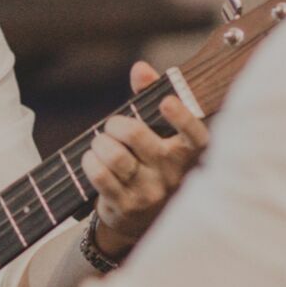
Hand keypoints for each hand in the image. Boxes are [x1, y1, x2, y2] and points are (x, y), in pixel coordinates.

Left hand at [82, 61, 210, 255]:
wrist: (143, 217)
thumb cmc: (151, 162)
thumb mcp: (158, 132)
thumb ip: (151, 97)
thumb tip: (140, 68)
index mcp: (189, 154)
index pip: (195, 136)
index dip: (182, 118)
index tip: (166, 102)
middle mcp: (174, 174)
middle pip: (135, 134)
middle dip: (116, 124)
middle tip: (113, 126)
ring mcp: (151, 192)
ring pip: (114, 155)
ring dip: (100, 142)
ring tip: (101, 143)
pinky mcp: (127, 205)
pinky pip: (100, 175)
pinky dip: (90, 161)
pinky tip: (92, 159)